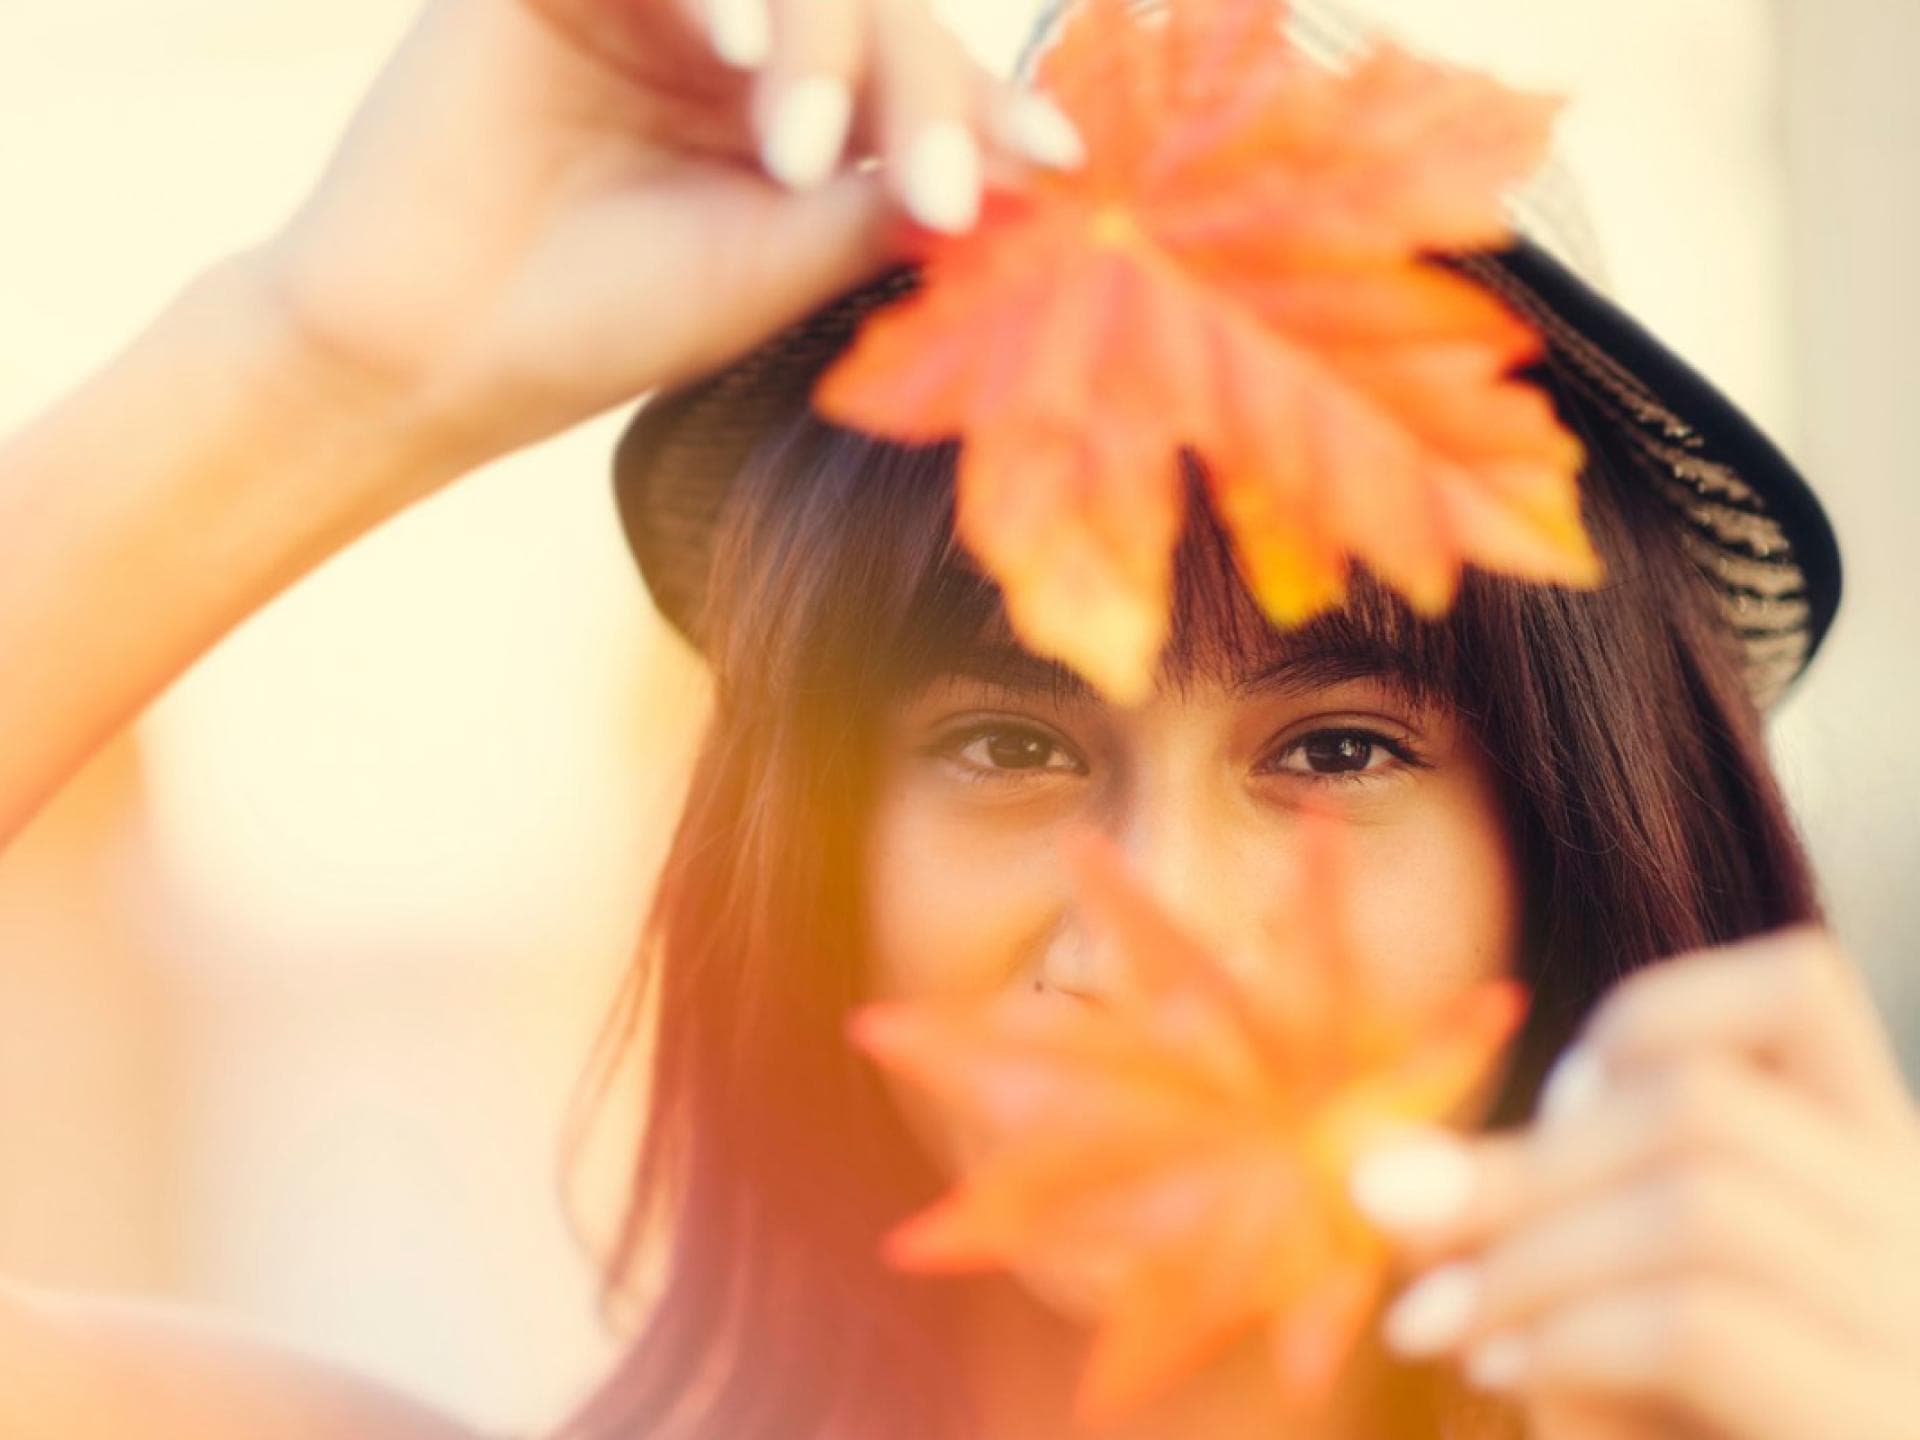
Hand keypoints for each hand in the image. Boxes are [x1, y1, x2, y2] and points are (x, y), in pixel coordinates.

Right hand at [243, 0, 1083, 490]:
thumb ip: (886, 202)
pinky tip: (742, 55)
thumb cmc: (599, 322)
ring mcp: (654, 0)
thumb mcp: (775, 266)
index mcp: (790, 116)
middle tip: (938, 192)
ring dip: (830, 37)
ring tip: (806, 151)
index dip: (985, 106)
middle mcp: (733, 44)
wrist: (428, 352)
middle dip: (921, 90)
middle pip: (872, 4)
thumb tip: (1033, 174)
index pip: (911, 74)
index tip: (1058, 164)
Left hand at [1348, 926, 1919, 1439]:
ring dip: (1529, 1252)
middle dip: (1526, 1161)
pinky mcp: (1878, 1426)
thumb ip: (1531, 1232)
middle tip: (1411, 1238)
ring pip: (1703, 1199)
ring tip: (1441, 1325)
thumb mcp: (1604, 1320)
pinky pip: (1706, 1320)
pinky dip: (1572, 1329)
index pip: (1794, 989)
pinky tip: (1504, 1373)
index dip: (1640, 1019)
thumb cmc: (1662, 1433)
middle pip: (1710, 1103)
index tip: (1545, 1112)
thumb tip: (1380, 1173)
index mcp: (1879, 1189)